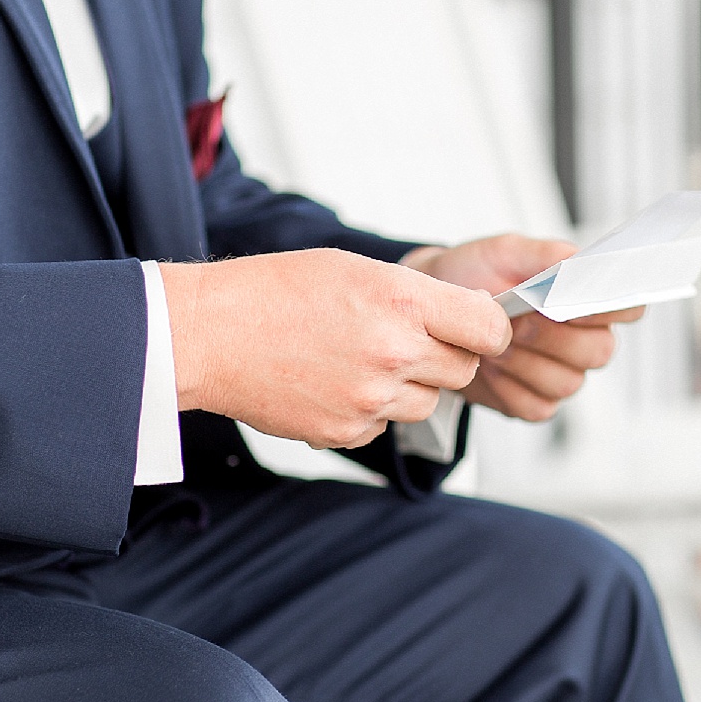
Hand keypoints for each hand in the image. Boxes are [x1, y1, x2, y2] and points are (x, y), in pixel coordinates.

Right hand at [160, 250, 511, 449]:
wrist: (211, 334)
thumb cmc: (277, 291)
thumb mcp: (357, 269)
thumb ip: (418, 296)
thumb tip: (469, 321)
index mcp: (402, 300)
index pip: (489, 328)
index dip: (488, 328)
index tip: (477, 328)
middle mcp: (395, 351)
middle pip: (463, 369)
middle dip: (445, 355)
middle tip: (405, 339)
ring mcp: (372, 397)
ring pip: (427, 402)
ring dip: (408, 386)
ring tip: (360, 359)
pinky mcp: (348, 432)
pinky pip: (385, 425)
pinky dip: (370, 410)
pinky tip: (333, 382)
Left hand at [401, 234, 644, 421]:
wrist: (433, 312)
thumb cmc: (474, 278)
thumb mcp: (504, 252)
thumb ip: (546, 255)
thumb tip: (579, 262)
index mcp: (587, 299)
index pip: (629, 307)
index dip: (610, 308)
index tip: (574, 301)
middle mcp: (584, 340)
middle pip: (600, 351)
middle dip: (553, 335)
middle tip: (517, 319)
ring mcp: (562, 375)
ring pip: (567, 382)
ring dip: (524, 360)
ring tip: (494, 341)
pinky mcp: (535, 403)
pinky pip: (536, 406)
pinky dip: (507, 387)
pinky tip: (489, 367)